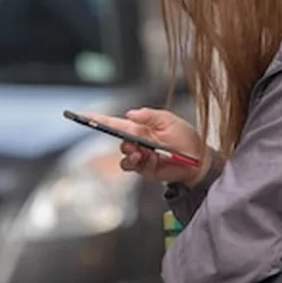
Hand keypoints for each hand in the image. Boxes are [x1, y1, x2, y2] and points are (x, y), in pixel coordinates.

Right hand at [84, 108, 210, 186]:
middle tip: (131, 141)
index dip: (98, 119)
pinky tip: (146, 159)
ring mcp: (140, 156)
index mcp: (141, 127)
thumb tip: (130, 114)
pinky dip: (135, 162)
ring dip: (129, 153)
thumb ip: (149, 116)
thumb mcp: (170, 121)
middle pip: (117, 139)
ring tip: (141, 152)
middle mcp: (137, 141)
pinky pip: (131, 166)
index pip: (115, 122)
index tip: (83, 116)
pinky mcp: (144, 169)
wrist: (198, 161)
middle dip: (121, 139)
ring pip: (123, 154)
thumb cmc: (186, 139)